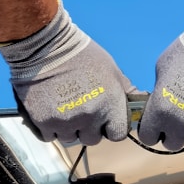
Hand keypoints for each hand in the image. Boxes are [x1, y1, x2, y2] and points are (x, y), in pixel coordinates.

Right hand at [0, 0, 136, 145]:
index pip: (118, 135)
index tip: (105, 121)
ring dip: (68, 129)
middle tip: (81, 111)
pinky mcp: (43, 122)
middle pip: (93, 139)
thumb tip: (141, 103)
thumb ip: (126, 91)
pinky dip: (49, 128)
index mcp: (110, 105)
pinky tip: (50, 111)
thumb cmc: (82, 55)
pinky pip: (49, 137)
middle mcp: (90, 117)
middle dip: (89, 129)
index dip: (111, 128)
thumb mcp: (112, 70)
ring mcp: (66, 121)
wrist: (44, 44)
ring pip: (70, 139)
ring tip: (64, 108)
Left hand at [138, 8, 183, 150]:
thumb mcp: (162, 69)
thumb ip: (159, 93)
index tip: (158, 125)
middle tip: (180, 118)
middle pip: (173, 144)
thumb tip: (161, 104)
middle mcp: (183, 125)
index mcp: (161, 111)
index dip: (153, 130)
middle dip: (173, 133)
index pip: (149, 138)